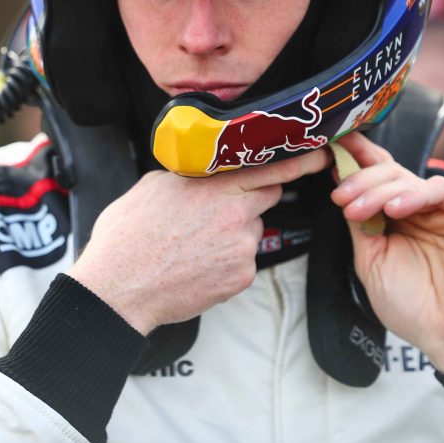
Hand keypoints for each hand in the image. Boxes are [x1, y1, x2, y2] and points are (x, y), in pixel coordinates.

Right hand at [70, 148, 331, 334]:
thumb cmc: (129, 237)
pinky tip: (197, 264)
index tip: (323, 154)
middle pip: (267, 196)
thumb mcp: (154, 186)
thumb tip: (202, 170)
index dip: (301, 160)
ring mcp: (242, 248)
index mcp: (214, 187)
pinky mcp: (241, 276)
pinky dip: (227, 261)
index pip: (271, 167)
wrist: (119, 288)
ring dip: (233, 233)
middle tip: (221, 209)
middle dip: (251, 198)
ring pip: (251, 231)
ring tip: (194, 244)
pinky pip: (243, 259)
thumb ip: (190, 175)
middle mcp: (235, 215)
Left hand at [329, 133, 443, 373]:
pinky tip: (394, 210)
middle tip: (339, 196)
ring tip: (357, 209)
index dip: (356, 161)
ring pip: (408, 178)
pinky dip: (413, 195)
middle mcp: (422, 207)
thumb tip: (340, 187)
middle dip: (359, 180)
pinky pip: (440, 189)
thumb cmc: (411, 304)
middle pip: (389, 173)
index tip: (330, 152)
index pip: (377, 179)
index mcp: (399, 216)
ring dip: (377, 190)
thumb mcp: (371, 260)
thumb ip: (361, 223)